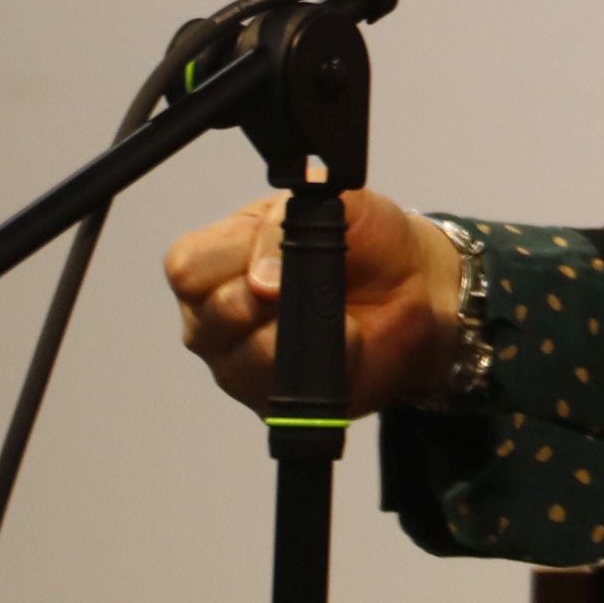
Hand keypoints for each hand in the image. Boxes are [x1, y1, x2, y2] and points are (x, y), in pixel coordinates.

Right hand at [163, 188, 464, 415]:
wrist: (416, 285)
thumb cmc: (366, 240)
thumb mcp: (334, 202)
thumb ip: (286, 219)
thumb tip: (261, 277)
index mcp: (214, 261)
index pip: (187, 268)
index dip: (237, 258)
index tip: (285, 250)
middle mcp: (213, 317)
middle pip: (212, 318)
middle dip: (273, 298)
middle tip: (312, 280)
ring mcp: (240, 364)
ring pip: (250, 359)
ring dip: (305, 330)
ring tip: (334, 308)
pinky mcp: (276, 400)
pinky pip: (293, 388)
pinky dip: (332, 357)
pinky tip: (348, 338)